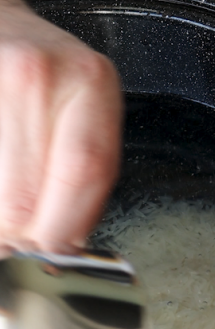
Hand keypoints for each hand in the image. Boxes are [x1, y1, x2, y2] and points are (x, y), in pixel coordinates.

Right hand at [0, 0, 122, 255]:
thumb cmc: (43, 72)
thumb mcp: (84, 102)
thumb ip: (85, 168)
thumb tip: (66, 248)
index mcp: (91, 80)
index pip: (86, 174)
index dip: (64, 230)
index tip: (50, 255)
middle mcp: (43, 73)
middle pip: (28, 194)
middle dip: (18, 234)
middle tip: (14, 241)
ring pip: (0, 195)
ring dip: (0, 220)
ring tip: (5, 212)